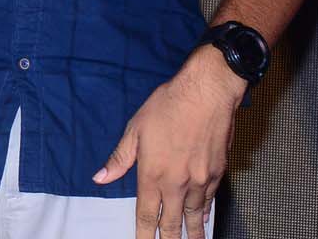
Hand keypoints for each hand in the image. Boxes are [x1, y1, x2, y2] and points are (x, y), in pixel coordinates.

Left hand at [93, 48, 245, 237]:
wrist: (206, 93)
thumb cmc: (168, 105)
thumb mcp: (135, 129)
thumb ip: (119, 158)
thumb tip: (101, 178)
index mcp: (153, 174)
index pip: (147, 215)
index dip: (144, 234)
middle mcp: (177, 183)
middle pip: (171, 221)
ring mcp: (199, 180)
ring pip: (194, 215)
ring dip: (193, 233)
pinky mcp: (217, 173)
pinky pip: (209, 200)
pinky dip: (205, 212)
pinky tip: (204, 218)